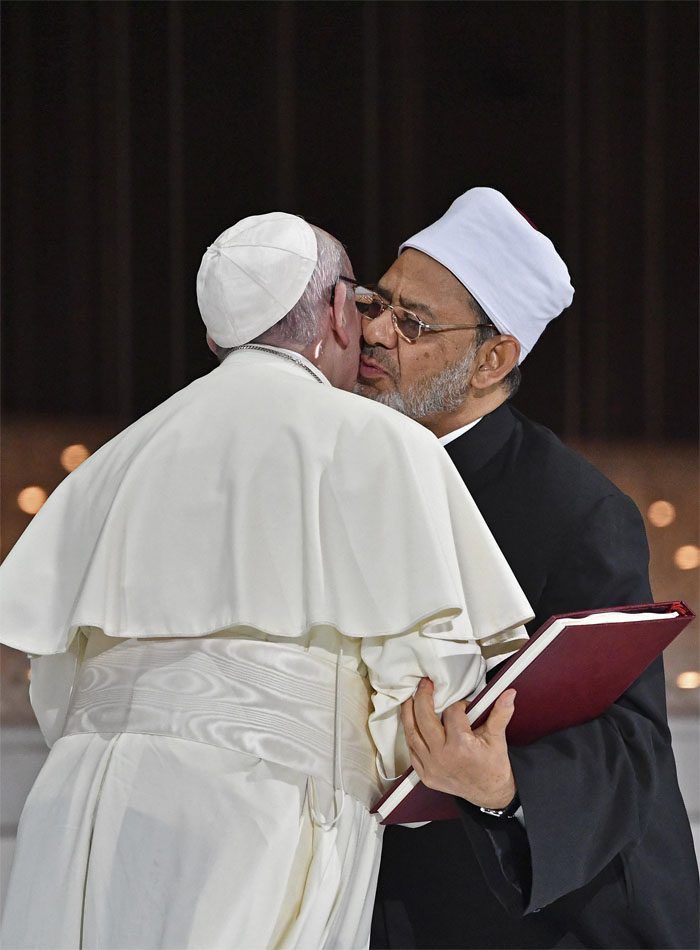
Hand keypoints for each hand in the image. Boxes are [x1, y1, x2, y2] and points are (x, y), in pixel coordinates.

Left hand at [401, 678, 516, 809]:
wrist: (490, 794)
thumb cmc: (493, 765)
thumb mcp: (498, 738)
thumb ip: (500, 713)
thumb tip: (509, 693)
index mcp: (461, 746)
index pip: (452, 714)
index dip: (459, 705)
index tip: (465, 707)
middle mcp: (442, 756)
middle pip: (424, 719)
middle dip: (423, 698)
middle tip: (424, 684)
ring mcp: (431, 767)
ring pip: (412, 735)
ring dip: (408, 714)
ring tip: (409, 699)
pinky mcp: (425, 776)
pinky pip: (412, 752)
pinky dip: (410, 735)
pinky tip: (410, 723)